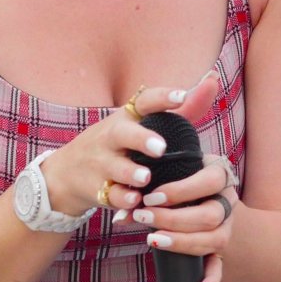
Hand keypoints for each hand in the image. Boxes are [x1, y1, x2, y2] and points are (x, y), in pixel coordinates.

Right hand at [39, 70, 222, 220]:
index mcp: (127, 117)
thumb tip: (213, 79)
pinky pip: (110, 195)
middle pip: (123, 134)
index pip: (144, 101)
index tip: (181, 96)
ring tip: (146, 177)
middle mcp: (112, 137)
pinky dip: (122, 200)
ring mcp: (101, 163)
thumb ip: (185, 110)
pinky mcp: (96, 188)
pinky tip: (134, 202)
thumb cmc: (119, 144)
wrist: (67, 173)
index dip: (162, 98)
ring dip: (130, 173)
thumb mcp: (144, 124)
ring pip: (115, 167)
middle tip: (160, 147)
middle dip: (141, 139)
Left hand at [128, 151, 237, 281]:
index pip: (210, 181)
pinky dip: (212, 279)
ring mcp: (227, 226)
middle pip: (211, 214)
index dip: (181, 190)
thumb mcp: (164, 177)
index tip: (151, 198)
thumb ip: (143, 191)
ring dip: (184, 242)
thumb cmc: (176, 179)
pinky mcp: (220, 248)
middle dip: (175, 219)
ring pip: (215, 239)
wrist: (198, 191)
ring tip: (154, 240)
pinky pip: (220, 265)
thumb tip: (121, 218)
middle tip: (144, 217)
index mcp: (218, 175)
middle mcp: (227, 200)